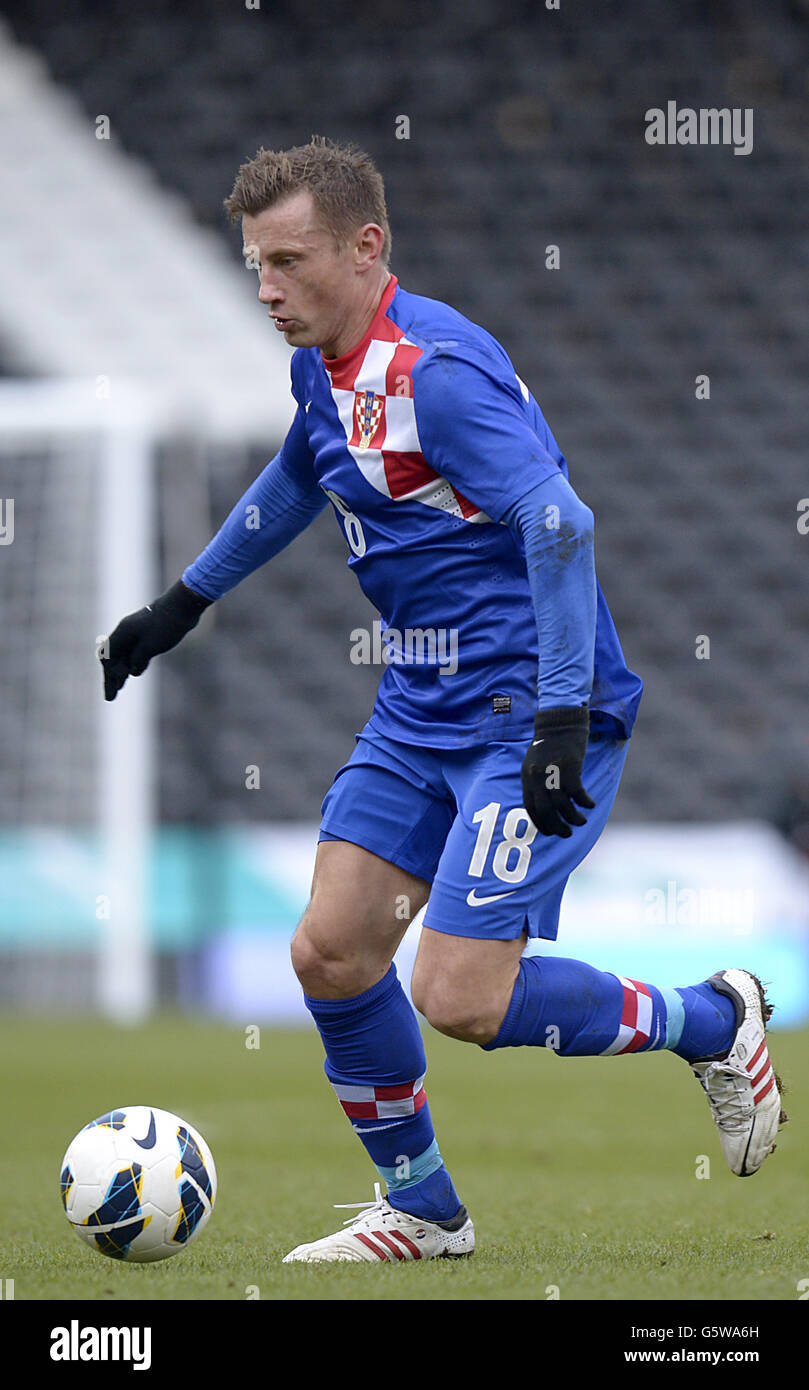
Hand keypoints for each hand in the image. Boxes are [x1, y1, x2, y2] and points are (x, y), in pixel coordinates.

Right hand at [99, 580, 210, 701]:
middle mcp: (126, 632)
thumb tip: (131, 671)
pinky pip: (136, 652)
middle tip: (110, 698)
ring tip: (119, 688)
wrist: (183, 606)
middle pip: (114, 659)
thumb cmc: (166, 625)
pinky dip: (134, 664)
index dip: (108, 675)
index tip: (114, 689)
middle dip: (112, 678)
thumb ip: (137, 660)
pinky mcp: (148, 634)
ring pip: (125, 655)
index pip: (107, 657)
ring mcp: (137, 633)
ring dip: (122, 672)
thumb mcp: (150, 647)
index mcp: (123, 633)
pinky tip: (135, 673)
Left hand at [521, 705, 594, 837]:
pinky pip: (577, 794)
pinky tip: (591, 804)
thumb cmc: (550, 743)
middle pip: (546, 811)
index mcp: (527, 778)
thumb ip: (537, 781)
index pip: (531, 808)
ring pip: (562, 806)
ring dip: (573, 818)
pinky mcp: (570, 769)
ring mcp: (553, 774)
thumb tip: (546, 803)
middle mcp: (537, 778)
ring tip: (581, 822)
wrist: (560, 722)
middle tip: (567, 833)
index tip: (550, 831)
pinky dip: (585, 803)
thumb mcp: (536, 763)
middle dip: (557, 827)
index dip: (541, 823)